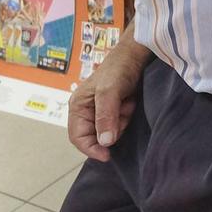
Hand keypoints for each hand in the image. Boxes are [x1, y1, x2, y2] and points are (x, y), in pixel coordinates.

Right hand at [66, 42, 144, 161]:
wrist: (135, 55)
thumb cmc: (118, 69)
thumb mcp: (110, 91)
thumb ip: (106, 116)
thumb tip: (104, 142)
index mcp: (77, 107)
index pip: (78, 138)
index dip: (91, 149)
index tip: (108, 156)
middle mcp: (86, 111)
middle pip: (96, 137)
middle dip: (112, 129)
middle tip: (123, 112)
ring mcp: (100, 111)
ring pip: (110, 132)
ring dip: (122, 121)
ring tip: (126, 103)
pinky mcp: (113, 111)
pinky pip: (119, 124)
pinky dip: (126, 117)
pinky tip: (129, 103)